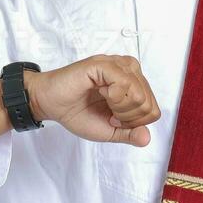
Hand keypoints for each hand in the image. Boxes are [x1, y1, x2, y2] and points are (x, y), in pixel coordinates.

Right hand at [26, 54, 160, 146]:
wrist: (49, 103)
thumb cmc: (76, 112)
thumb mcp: (108, 130)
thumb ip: (128, 134)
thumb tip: (147, 138)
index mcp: (133, 85)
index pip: (153, 109)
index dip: (135, 122)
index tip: (114, 119)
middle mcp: (128, 71)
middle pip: (148, 103)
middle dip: (127, 117)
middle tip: (108, 113)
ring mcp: (116, 65)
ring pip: (139, 93)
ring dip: (120, 107)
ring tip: (104, 103)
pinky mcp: (102, 64)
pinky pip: (123, 82)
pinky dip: (114, 97)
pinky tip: (101, 94)